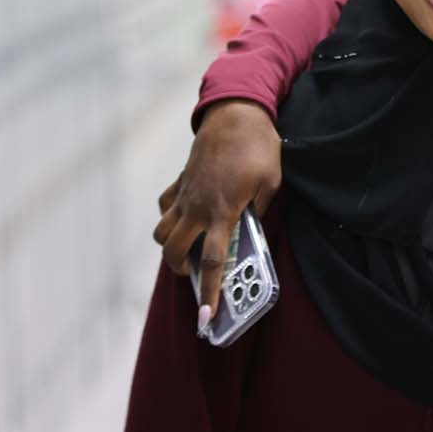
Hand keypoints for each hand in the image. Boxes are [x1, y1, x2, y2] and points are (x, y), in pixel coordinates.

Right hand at [152, 100, 281, 329]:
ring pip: (161, 231)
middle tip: (195, 276)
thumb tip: (252, 230)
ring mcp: (185, 194)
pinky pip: (165, 206)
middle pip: (173, 251)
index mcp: (223, 212)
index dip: (208, 291)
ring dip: (171, 245)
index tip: (205, 317)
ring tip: (189, 248)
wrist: (236, 114)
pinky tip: (186, 217)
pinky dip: (170, 216)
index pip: (212, 261)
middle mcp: (197, 207)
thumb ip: (261, 211)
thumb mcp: (271, 183)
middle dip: (180, 271)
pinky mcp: (180, 181)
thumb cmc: (259, 148)